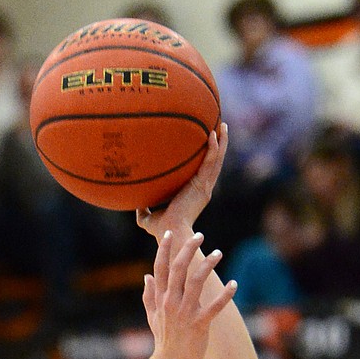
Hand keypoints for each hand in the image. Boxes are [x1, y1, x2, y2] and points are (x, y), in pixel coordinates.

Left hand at [136, 124, 227, 241]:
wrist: (170, 233)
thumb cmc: (161, 230)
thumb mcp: (148, 219)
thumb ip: (144, 211)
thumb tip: (136, 205)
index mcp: (195, 194)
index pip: (205, 172)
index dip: (209, 157)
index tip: (209, 143)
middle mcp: (203, 189)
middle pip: (215, 162)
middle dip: (220, 144)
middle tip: (222, 127)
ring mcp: (204, 187)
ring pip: (217, 160)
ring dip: (221, 142)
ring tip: (223, 125)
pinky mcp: (202, 186)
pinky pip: (210, 162)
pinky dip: (213, 149)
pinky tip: (213, 135)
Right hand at [142, 229, 236, 358]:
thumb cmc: (163, 340)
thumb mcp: (152, 316)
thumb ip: (148, 295)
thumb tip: (147, 276)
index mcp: (160, 299)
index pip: (160, 269)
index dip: (164, 250)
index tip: (171, 234)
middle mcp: (171, 303)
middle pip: (178, 269)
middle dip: (188, 249)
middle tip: (200, 235)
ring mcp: (185, 313)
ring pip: (196, 282)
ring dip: (208, 265)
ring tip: (218, 253)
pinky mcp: (199, 324)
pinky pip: (215, 306)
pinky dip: (225, 294)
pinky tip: (234, 284)